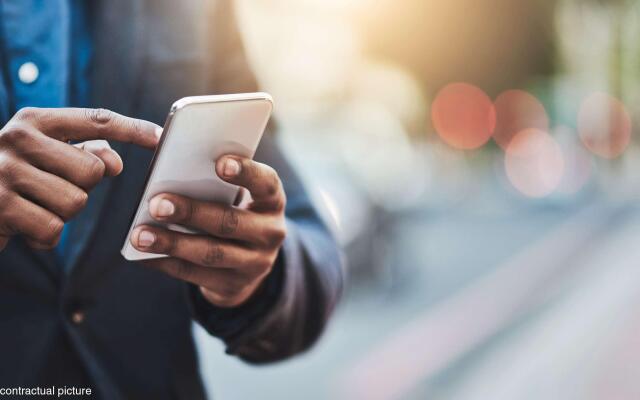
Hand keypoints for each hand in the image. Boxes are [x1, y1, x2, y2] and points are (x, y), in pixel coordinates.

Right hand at [0, 107, 159, 249]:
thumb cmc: (10, 178)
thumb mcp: (42, 156)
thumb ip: (82, 152)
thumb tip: (115, 162)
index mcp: (35, 120)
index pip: (95, 120)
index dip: (132, 129)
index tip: (162, 138)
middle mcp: (18, 138)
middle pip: (92, 170)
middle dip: (82, 188)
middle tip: (52, 188)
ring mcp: (4, 172)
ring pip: (76, 203)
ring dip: (62, 213)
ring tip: (34, 205)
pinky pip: (53, 230)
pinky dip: (44, 236)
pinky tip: (23, 224)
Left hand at [130, 156, 286, 307]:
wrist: (249, 262)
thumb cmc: (235, 211)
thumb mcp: (239, 197)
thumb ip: (215, 184)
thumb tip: (170, 172)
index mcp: (272, 202)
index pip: (266, 184)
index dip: (246, 173)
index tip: (220, 164)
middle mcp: (270, 233)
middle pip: (230, 222)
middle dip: (192, 213)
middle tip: (157, 204)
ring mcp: (255, 264)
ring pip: (211, 253)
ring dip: (173, 244)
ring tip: (140, 236)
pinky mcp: (233, 285)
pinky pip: (195, 275)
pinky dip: (166, 263)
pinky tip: (143, 255)